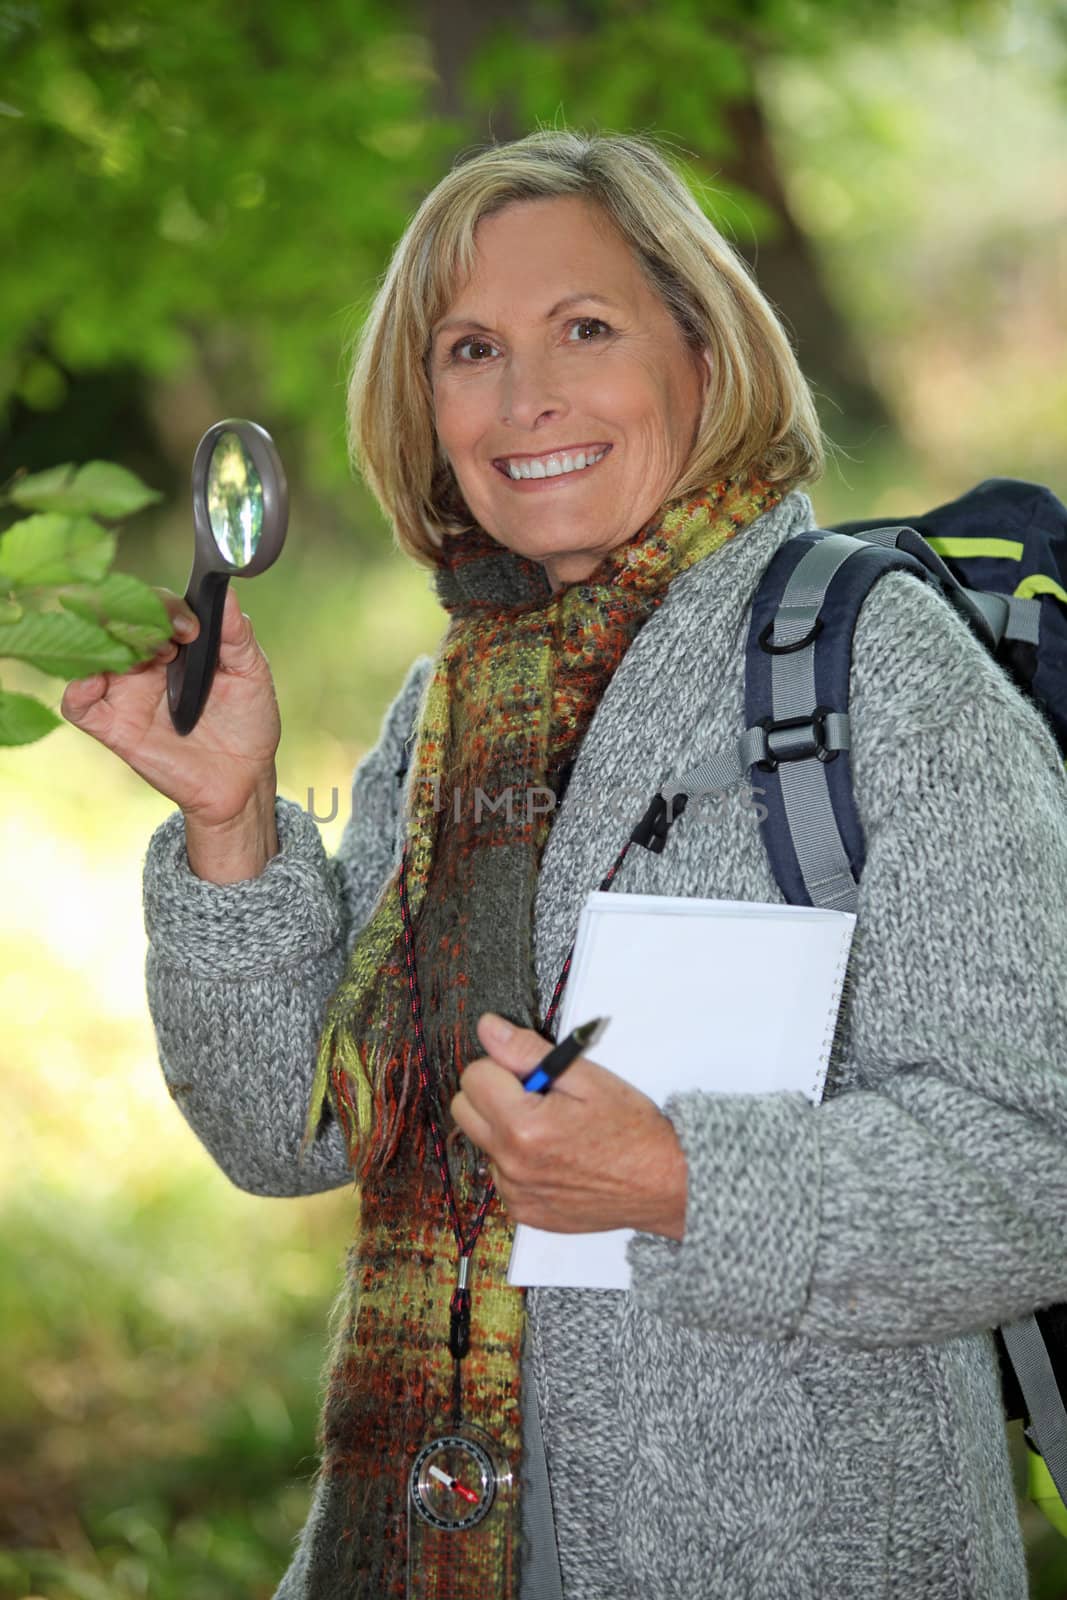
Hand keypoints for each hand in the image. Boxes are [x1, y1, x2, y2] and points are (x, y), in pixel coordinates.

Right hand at [60, 584, 280, 826]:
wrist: (243, 778)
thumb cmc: (247, 721)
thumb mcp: (251, 674)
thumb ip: (237, 636)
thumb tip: (226, 594)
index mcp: (176, 643)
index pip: (153, 606)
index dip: (166, 608)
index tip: (192, 629)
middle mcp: (145, 661)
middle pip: (117, 621)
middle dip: (136, 621)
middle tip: (168, 644)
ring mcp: (126, 692)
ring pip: (93, 654)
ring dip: (108, 645)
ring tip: (141, 660)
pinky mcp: (115, 727)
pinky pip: (79, 705)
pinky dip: (77, 690)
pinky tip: (93, 682)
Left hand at [451, 1012, 687, 1239]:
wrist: (664, 1184)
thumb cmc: (633, 1131)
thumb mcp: (587, 1078)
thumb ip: (528, 1052)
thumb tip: (488, 1029)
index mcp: (523, 1126)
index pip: (474, 1076)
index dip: (503, 1066)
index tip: (532, 1073)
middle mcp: (511, 1164)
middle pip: (464, 1110)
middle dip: (492, 1094)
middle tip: (535, 1096)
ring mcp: (516, 1193)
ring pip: (483, 1142)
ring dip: (504, 1129)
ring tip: (551, 1129)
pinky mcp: (525, 1211)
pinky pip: (501, 1174)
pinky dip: (519, 1161)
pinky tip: (554, 1156)